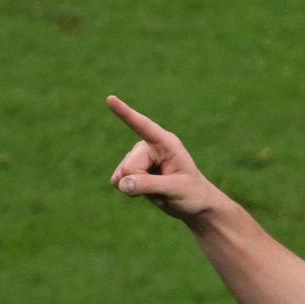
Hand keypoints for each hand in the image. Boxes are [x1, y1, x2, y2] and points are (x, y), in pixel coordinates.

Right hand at [106, 95, 220, 219]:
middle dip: (142, 184)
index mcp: (165, 143)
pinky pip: (120, 182)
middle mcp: (149, 146)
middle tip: (164, 190)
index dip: (125, 113)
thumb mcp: (175, 189)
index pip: (142, 126)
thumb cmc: (192, 192)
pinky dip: (132, 191)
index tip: (110, 99)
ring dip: (139, 189)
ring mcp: (138, 157)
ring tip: (160, 190)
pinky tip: (149, 191)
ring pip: (122, 176)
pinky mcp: (131, 170)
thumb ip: (149, 185)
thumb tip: (121, 183)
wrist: (194, 203)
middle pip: (129, 167)